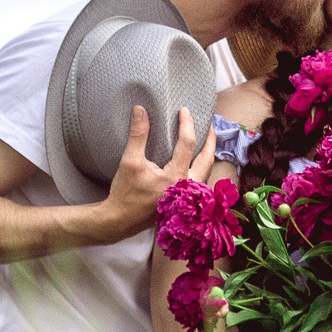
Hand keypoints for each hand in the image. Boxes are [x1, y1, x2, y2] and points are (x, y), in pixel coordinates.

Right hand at [86, 107, 212, 242]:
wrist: (121, 220)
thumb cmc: (126, 193)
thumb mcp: (130, 161)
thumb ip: (137, 135)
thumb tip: (140, 110)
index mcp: (177, 176)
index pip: (188, 143)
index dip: (187, 124)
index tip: (184, 110)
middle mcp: (188, 187)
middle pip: (207, 159)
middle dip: (211, 140)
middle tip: (210, 124)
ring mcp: (187, 197)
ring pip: (206, 172)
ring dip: (207, 155)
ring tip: (206, 141)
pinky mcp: (183, 201)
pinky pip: (199, 180)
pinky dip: (201, 167)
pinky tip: (195, 162)